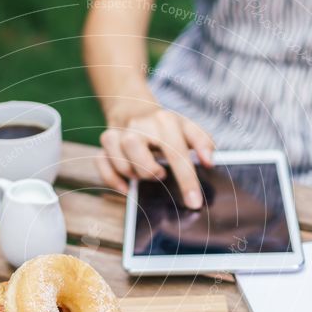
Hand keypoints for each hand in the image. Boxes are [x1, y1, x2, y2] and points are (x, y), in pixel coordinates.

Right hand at [96, 106, 214, 208]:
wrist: (132, 108)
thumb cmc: (165, 126)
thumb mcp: (187, 127)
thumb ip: (203, 142)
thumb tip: (209, 161)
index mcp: (164, 121)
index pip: (177, 153)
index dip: (187, 180)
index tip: (194, 203)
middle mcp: (139, 125)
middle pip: (140, 157)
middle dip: (151, 172)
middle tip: (160, 175)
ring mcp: (118, 133)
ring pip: (121, 162)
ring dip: (133, 174)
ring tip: (144, 173)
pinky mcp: (104, 142)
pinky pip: (102, 164)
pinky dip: (113, 179)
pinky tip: (126, 187)